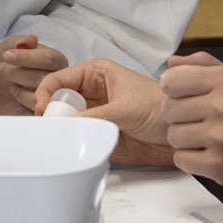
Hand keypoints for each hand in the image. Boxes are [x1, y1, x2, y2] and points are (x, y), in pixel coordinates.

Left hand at [0, 36, 68, 114]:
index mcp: (57, 61)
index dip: (27, 57)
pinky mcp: (40, 115)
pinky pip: (33, 114)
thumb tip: (30, 40)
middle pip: (45, 79)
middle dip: (18, 73)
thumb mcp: (12, 46)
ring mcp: (51, 99)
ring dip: (20, 91)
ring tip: (8, 85)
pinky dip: (21, 107)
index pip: (48, 59)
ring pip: (40, 98)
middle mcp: (59, 80)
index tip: (7, 55)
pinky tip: (12, 99)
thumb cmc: (9, 61)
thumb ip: (22, 43)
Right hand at [36, 60, 174, 166]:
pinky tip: (66, 148)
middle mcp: (91, 93)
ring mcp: (93, 115)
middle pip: (57, 101)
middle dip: (48, 112)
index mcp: (95, 74)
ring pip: (64, 120)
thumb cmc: (160, 108)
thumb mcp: (126, 108)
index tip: (42, 109)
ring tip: (53, 139)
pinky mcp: (97, 135)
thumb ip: (95, 116)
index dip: (46, 92)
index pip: (59, 79)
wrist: (180, 133)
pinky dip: (69, 143)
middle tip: (45, 128)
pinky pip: (76, 138)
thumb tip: (67, 123)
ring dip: (58, 129)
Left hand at [159, 52, 222, 196]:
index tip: (186, 98)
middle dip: (180, 117)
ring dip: (186, 141)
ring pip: (173, 136)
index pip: (170, 80)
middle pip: (169, 110)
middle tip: (201, 122)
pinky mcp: (219, 165)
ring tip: (207, 140)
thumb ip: (203, 65)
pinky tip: (209, 155)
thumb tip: (171, 63)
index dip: (174, 91)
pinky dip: (192, 160)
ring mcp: (221, 137)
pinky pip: (181, 159)